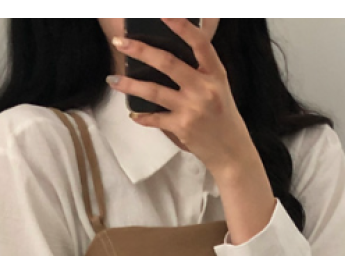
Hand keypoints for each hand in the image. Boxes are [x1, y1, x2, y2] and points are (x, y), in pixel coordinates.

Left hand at [108, 18, 254, 178]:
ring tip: (113, 79)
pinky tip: (133, 114)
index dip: (181, 26)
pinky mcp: (182, 127)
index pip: (199, 43)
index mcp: (216, 74)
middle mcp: (204, 89)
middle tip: (120, 42)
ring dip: (130, 85)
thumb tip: (176, 48)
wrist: (232, 153)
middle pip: (168, 63)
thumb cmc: (224, 117)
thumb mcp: (219, 88)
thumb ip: (202, 69)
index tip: (163, 13)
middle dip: (140, 50)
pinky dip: (142, 117)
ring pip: (154, 91)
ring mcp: (192, 109)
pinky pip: (156, 118)